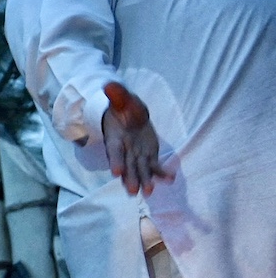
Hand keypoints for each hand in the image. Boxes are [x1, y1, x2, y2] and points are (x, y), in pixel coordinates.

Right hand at [101, 82, 170, 196]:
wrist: (127, 114)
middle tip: (133, 191)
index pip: (114, 152)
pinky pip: (154, 166)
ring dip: (144, 181)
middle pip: (127, 166)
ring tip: (149, 193)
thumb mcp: (121, 99)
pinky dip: (161, 173)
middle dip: (130, 178)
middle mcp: (125, 150)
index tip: (116, 172)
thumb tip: (108, 85)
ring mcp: (136, 155)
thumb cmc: (122, 107)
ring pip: (140, 170)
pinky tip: (170, 179)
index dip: (115, 161)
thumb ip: (116, 94)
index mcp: (116, 138)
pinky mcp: (148, 155)